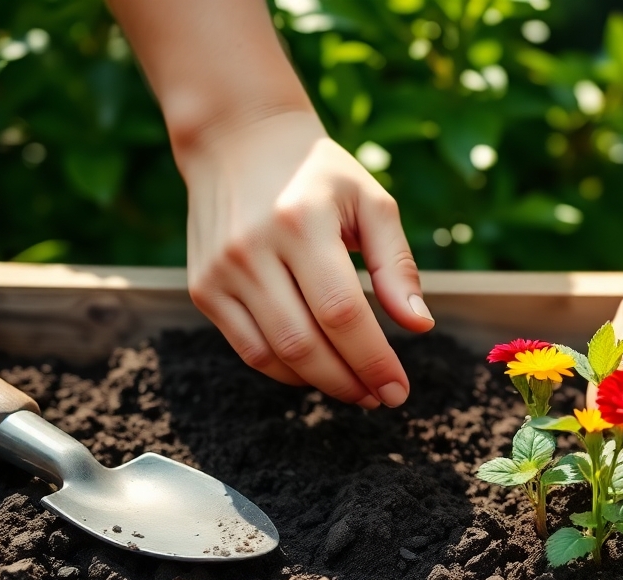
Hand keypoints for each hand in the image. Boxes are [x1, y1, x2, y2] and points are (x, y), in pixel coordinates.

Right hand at [177, 110, 432, 407]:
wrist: (238, 140)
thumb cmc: (319, 174)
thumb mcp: (371, 202)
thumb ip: (396, 265)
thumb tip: (419, 326)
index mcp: (300, 222)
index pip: (342, 313)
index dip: (373, 360)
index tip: (400, 389)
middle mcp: (252, 249)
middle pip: (305, 343)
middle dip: (350, 381)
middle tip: (383, 397)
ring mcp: (220, 272)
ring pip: (274, 355)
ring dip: (321, 384)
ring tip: (358, 390)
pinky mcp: (202, 288)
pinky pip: (247, 349)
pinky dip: (285, 371)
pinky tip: (318, 371)